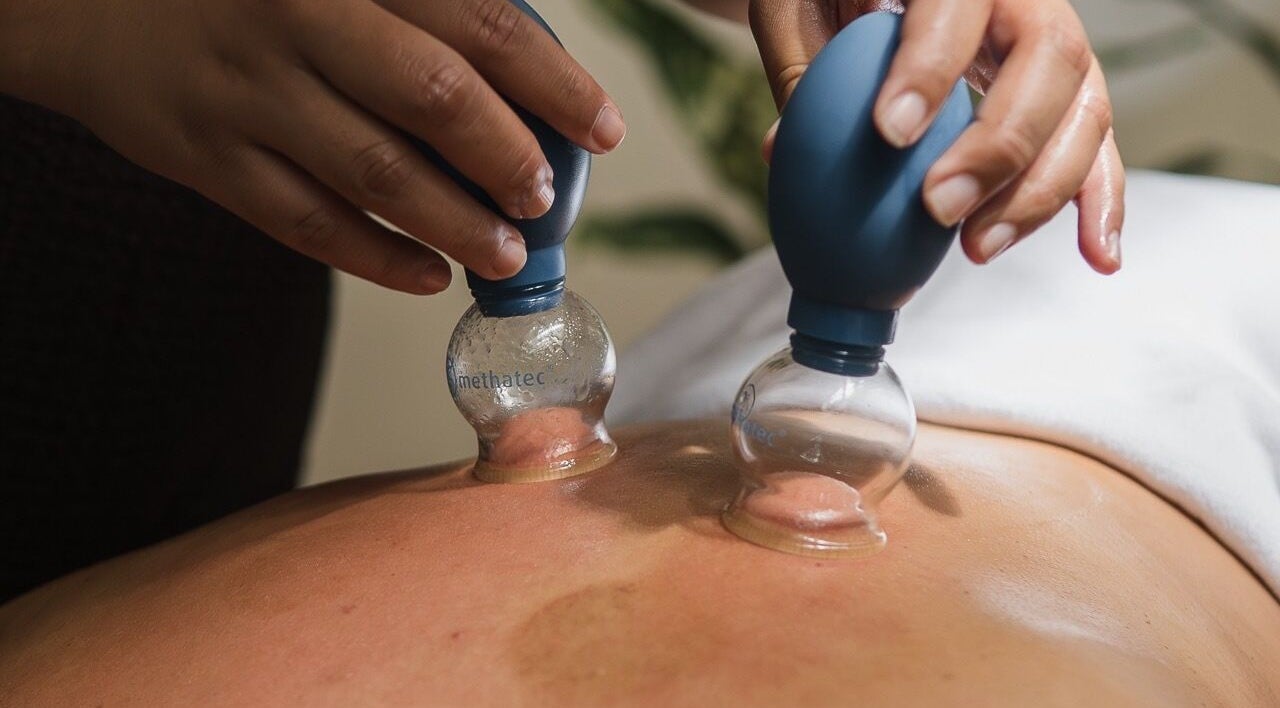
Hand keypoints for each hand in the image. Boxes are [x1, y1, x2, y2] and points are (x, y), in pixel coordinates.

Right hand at [1, 0, 625, 292]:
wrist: (86, 2)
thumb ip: (422, 6)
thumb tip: (524, 60)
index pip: (477, 23)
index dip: (552, 83)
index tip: (601, 130)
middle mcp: (296, 22)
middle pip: (431, 97)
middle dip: (506, 157)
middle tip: (542, 198)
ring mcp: (247, 94)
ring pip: (372, 173)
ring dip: (453, 224)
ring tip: (505, 252)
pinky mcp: (207, 159)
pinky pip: (304, 225)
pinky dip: (375, 258)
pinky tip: (426, 274)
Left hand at [751, 0, 1123, 273]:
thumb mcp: (798, 8)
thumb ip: (803, 67)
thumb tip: (787, 149)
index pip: (956, 1)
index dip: (930, 65)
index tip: (892, 131)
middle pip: (1050, 55)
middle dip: (1000, 144)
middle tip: (939, 207)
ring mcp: (1052, 43)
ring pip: (1085, 107)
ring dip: (1040, 191)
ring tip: (977, 247)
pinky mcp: (1067, 94)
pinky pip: (1098, 144)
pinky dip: (1100, 204)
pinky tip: (1098, 256)